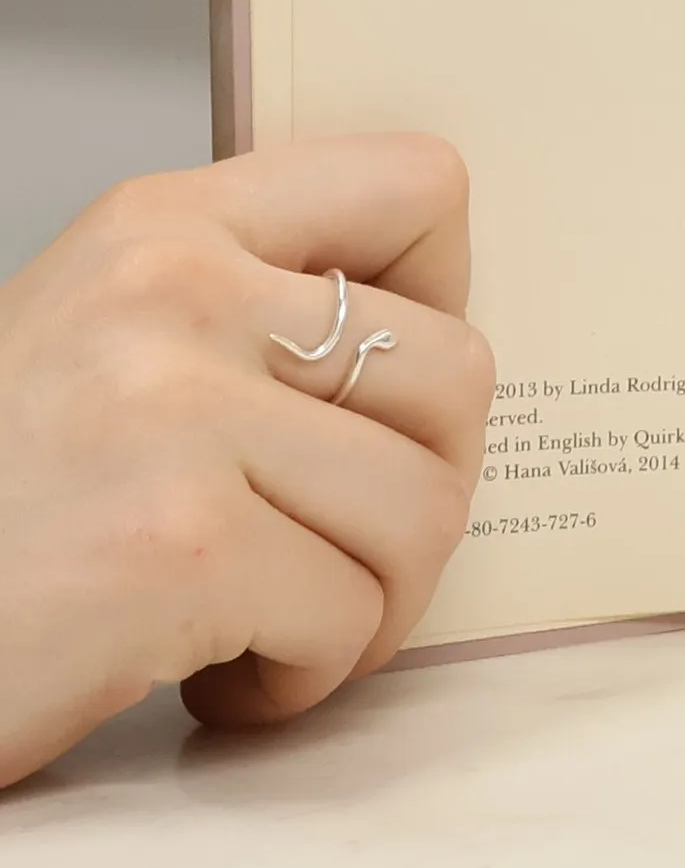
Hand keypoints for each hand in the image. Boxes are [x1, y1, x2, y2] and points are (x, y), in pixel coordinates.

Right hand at [0, 136, 492, 789]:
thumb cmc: (1, 506)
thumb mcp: (110, 343)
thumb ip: (255, 312)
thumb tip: (431, 339)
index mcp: (167, 226)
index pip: (418, 185)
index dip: (447, 295)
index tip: (394, 385)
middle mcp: (174, 294)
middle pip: (456, 371)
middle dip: (427, 487)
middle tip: (348, 547)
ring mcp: (175, 415)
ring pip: (424, 508)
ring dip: (371, 603)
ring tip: (278, 625)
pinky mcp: (178, 548)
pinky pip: (348, 619)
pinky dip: (300, 680)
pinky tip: (216, 682)